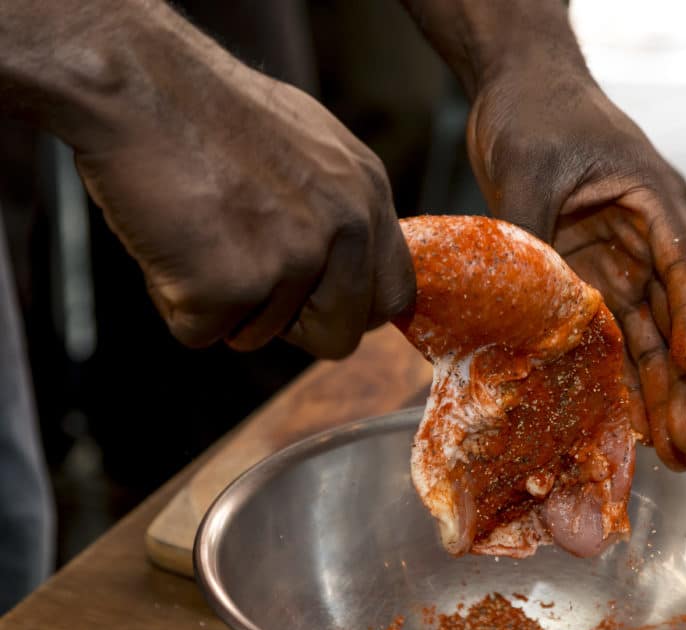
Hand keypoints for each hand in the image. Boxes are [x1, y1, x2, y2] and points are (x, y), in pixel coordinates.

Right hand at [72, 56, 413, 358]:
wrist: (138, 82)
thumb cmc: (207, 108)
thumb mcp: (310, 148)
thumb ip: (337, 210)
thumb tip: (341, 267)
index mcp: (368, 196)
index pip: (393, 297)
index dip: (348, 311)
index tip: (312, 305)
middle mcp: (345, 230)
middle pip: (339, 336)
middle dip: (289, 326)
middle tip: (242, 277)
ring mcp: (294, 259)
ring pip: (261, 335)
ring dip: (220, 304)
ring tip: (195, 231)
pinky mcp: (235, 284)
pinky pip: (202, 333)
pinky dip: (174, 302)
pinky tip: (167, 240)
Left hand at [466, 71, 685, 470]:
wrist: (518, 84)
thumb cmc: (536, 110)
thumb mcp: (528, 170)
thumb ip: (532, 238)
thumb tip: (526, 314)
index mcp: (653, 197)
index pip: (684, 265)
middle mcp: (650, 233)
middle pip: (677, 313)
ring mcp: (623, 254)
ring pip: (649, 330)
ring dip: (658, 387)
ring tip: (669, 448)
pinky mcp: (594, 268)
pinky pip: (613, 326)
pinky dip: (620, 367)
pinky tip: (627, 412)